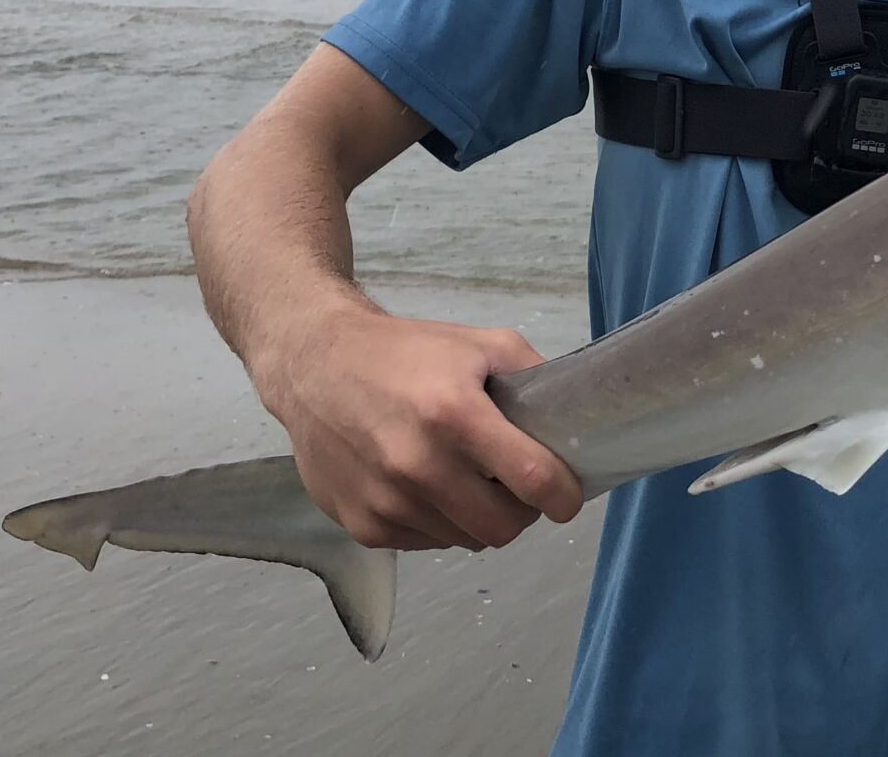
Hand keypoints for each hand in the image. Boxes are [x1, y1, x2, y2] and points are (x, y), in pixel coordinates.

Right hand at [255, 307, 583, 550]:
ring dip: (477, 518)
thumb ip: (534, 376)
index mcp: (454, 415)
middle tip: (515, 487)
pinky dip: (439, 523)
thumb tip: (575, 418)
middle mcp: (418, 465)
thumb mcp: (480, 344)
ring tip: (465, 479)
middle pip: (503, 528)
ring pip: (465, 541)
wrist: (312, 365)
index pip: (533, 480)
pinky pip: (427, 543)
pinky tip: (426, 485)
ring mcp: (387, 502)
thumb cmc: (403, 352)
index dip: (563, 495)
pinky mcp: (362, 525)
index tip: (567, 495)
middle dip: (522, 511)